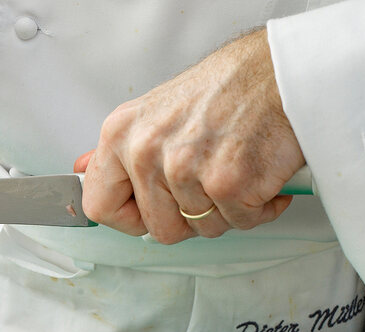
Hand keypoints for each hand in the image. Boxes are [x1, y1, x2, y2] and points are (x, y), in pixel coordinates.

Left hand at [75, 28, 305, 243]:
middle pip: (159, 229)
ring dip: (227, 210)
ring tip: (236, 170)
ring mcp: (186, 168)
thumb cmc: (226, 89)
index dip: (130, 219)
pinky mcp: (228, 182)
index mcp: (121, 134)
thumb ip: (121, 151)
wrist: (280, 70)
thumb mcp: (155, 113)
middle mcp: (147, 151)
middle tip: (209, 185)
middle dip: (190, 217)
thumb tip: (84, 172)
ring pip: (202, 228)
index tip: (150, 212)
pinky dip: (259, 207)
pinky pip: (240, 223)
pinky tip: (261, 175)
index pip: (99, 206)